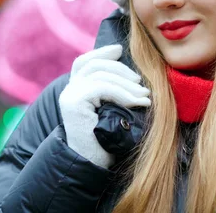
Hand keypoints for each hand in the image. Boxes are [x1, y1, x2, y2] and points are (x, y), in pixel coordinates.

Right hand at [59, 44, 150, 167]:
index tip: (120, 49)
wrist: (92, 165)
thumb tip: (134, 76)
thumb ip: (113, 92)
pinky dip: (123, 93)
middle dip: (122, 70)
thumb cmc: (107, 141)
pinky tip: (138, 102)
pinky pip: (101, 87)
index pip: (85, 62)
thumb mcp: (112, 110)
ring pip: (100, 75)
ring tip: (145, 96)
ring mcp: (70, 96)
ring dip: (127, 84)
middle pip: (95, 65)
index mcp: (76, 90)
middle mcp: (69, 91)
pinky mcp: (74, 103)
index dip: (102, 53)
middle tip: (142, 84)